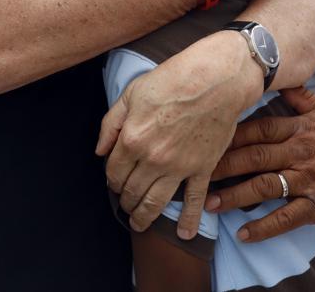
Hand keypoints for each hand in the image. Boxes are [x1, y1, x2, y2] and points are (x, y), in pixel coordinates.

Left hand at [96, 31, 262, 238]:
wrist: (215, 80)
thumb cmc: (172, 80)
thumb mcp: (131, 93)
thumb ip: (111, 124)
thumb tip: (99, 150)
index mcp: (132, 139)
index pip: (114, 171)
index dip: (111, 179)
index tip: (114, 181)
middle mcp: (152, 158)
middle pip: (132, 191)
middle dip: (125, 201)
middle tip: (125, 204)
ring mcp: (178, 167)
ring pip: (155, 202)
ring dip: (144, 217)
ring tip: (139, 223)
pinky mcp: (202, 168)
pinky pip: (193, 200)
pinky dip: (188, 220)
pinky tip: (183, 234)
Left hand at [204, 87, 314, 241]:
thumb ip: (301, 97)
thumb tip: (280, 78)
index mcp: (299, 129)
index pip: (257, 129)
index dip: (229, 136)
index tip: (206, 140)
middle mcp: (299, 153)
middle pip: (253, 157)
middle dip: (222, 167)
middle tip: (194, 174)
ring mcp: (308, 181)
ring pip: (264, 187)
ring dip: (235, 197)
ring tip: (210, 204)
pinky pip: (286, 218)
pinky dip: (264, 227)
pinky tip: (243, 234)